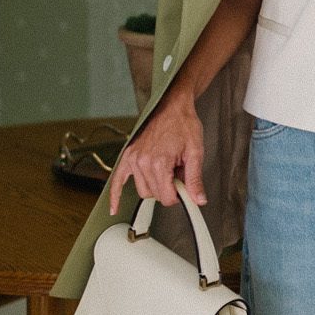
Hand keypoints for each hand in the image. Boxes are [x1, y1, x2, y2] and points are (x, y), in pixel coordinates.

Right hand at [107, 92, 206, 215]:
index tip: (185, 188)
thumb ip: (195, 179)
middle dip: (168, 189)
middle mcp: (143, 162)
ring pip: (142, 190)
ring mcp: (133, 159)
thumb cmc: (184, 125)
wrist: (172, 107)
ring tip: (166, 170)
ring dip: (155, 186)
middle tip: (178, 174)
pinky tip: (115, 207)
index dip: (179, 196)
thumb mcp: (195, 152)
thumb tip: (198, 200)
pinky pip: (118, 179)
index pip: (167, 197)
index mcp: (159, 162)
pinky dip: (115, 194)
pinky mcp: (128, 155)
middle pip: (155, 195)